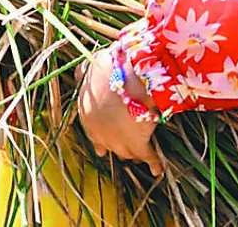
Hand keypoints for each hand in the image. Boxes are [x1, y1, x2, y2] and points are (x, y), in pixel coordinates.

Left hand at [75, 46, 162, 175]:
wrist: (130, 76)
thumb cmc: (111, 66)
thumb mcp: (92, 65)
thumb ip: (84, 73)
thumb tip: (79, 73)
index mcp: (86, 112)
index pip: (91, 131)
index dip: (99, 139)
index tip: (101, 149)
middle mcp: (98, 131)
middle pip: (108, 144)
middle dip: (116, 146)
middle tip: (124, 149)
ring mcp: (117, 140)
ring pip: (126, 152)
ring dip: (133, 154)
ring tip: (140, 156)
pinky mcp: (137, 144)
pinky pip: (148, 157)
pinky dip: (154, 164)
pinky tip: (158, 170)